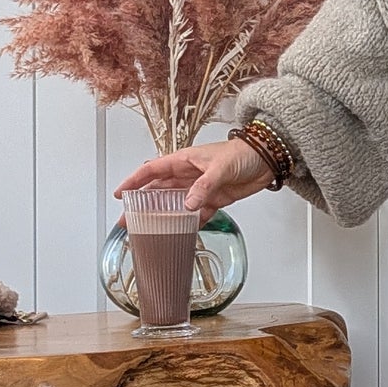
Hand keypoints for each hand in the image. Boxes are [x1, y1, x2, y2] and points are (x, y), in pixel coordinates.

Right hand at [113, 138, 275, 227]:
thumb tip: (187, 205)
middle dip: (141, 205)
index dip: (134, 182)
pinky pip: (196, 214)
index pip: (151, 171)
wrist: (267, 159)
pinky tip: (179, 234)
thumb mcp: (220, 167)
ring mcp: (199, 189)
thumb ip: (203, 186)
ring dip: (162, 217)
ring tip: (147, 231)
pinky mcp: (214, 200)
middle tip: (127, 221)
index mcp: (183, 161)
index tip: (120, 194)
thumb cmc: (243, 152)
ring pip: (174, 205)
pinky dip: (188, 224)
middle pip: (158, 191)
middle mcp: (188, 175)